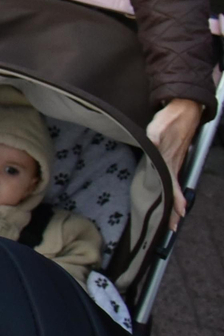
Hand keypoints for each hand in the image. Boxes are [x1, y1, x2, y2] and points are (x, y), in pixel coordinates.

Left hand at [147, 98, 201, 225]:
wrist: (183, 108)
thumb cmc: (170, 119)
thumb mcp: (158, 127)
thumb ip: (154, 136)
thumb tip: (152, 143)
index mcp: (171, 160)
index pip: (173, 186)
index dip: (175, 201)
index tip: (178, 215)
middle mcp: (175, 164)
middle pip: (175, 191)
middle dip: (175, 210)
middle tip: (173, 226)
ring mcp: (175, 161)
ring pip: (175, 186)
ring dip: (174, 202)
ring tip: (174, 218)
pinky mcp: (173, 157)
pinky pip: (173, 178)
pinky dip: (173, 191)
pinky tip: (170, 196)